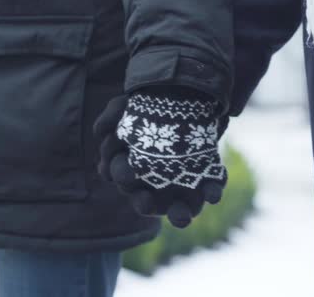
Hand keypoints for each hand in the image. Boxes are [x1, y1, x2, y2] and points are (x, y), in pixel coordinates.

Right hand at [94, 88, 227, 227]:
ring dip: (178, 214)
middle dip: (144, 203)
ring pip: (177, 209)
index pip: (121, 175)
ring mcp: (180, 187)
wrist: (188, 97)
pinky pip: (210, 189)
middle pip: (145, 202)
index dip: (121, 174)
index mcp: (129, 170)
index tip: (124, 172)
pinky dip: (212, 191)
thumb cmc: (151, 108)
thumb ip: (110, 118)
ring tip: (181, 216)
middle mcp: (153, 185)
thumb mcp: (125, 105)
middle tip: (145, 200)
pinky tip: (213, 193)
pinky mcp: (206, 180)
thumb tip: (101, 132)